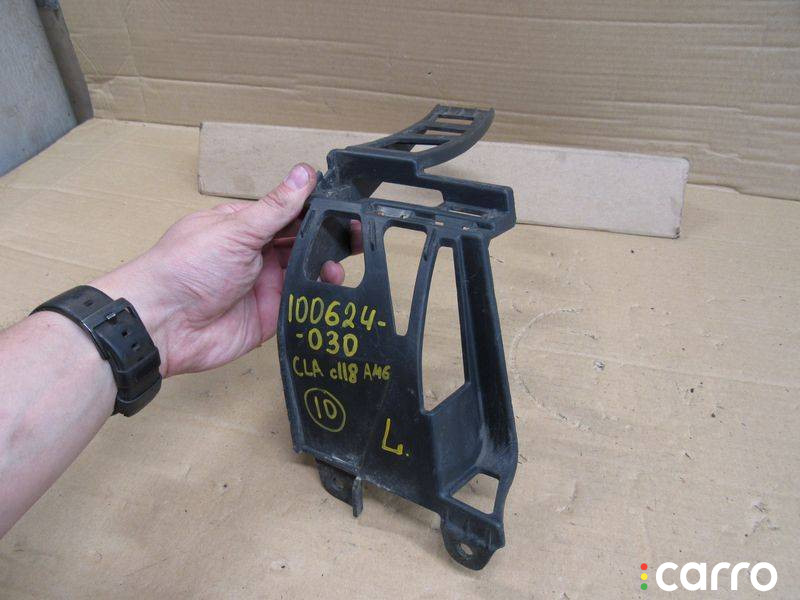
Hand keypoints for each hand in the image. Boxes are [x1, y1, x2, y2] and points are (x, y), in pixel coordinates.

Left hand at [92, 164, 348, 376]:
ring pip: (304, 273)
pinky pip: (301, 304)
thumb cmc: (186, 268)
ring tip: (340, 262)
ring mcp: (263, 286)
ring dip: (325, 266)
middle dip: (327, 238)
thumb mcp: (236, 229)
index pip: (288, 214)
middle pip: (300, 243)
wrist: (163, 324)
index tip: (346, 206)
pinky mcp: (269, 316)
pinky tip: (332, 285)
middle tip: (357, 233)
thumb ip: (276, 207)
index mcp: (243, 227)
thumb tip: (304, 173)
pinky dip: (318, 295)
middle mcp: (255, 254)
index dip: (315, 210)